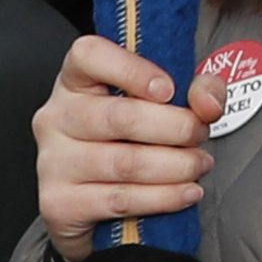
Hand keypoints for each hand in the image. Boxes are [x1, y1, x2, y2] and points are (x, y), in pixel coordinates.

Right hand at [38, 32, 208, 239]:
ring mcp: (54, 162)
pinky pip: (121, 200)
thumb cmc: (125, 143)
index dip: (132, 69)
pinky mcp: (60, 203)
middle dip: (177, 127)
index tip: (169, 89)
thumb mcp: (161, 104)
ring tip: (198, 165)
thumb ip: (196, 89)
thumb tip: (207, 103)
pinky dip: (164, 198)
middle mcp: (57, 117)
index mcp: (75, 81)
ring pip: (126, 163)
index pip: (89, 56)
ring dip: (177, 166)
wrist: (89, 205)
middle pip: (121, 117)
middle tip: (199, 134)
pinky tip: (185, 192)